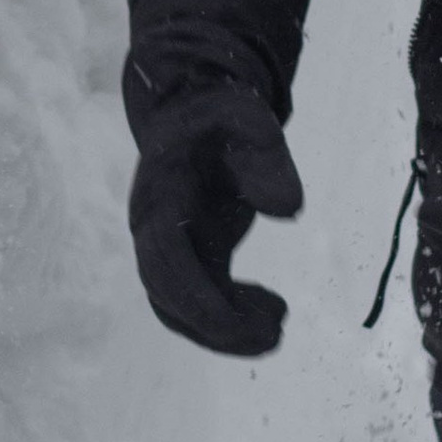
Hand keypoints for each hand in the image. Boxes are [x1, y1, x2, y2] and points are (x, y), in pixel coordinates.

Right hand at [129, 85, 303, 356]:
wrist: (194, 109)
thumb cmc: (223, 114)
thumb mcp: (249, 117)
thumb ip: (268, 155)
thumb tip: (288, 210)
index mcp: (161, 193)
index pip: (164, 257)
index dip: (195, 295)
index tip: (237, 322)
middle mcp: (154, 226)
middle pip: (165, 293)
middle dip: (215, 325)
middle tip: (275, 332)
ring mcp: (169, 244)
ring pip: (178, 308)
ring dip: (224, 331)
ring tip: (278, 327)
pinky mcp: (188, 254)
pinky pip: (198, 302)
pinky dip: (231, 318)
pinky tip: (272, 311)